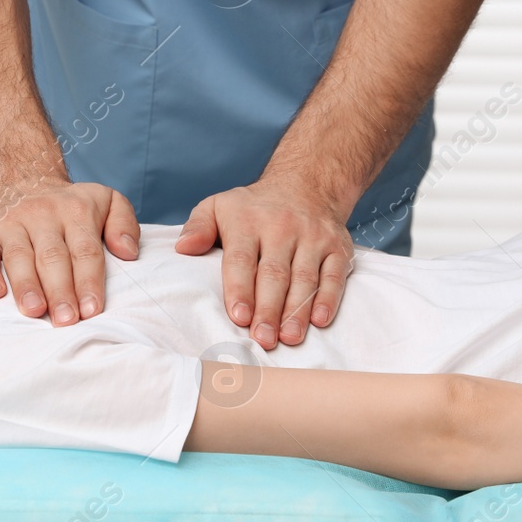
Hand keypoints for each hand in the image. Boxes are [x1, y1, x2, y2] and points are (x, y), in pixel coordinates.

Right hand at [0, 178, 139, 324]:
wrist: (22, 180)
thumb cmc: (70, 206)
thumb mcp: (107, 201)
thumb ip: (125, 223)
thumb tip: (128, 252)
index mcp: (76, 211)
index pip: (85, 250)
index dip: (88, 281)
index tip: (92, 310)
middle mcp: (42, 215)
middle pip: (52, 257)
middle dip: (60, 290)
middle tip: (66, 320)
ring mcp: (11, 222)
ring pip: (18, 256)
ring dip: (26, 285)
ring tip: (35, 311)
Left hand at [174, 180, 354, 349]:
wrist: (306, 183)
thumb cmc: (253, 207)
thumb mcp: (218, 206)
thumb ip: (198, 227)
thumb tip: (183, 248)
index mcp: (248, 222)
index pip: (242, 260)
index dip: (240, 290)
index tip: (239, 317)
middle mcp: (282, 228)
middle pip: (274, 274)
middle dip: (268, 309)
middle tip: (262, 339)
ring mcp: (313, 237)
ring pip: (305, 278)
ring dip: (297, 311)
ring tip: (288, 338)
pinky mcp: (338, 247)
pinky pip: (334, 275)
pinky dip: (329, 298)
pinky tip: (319, 321)